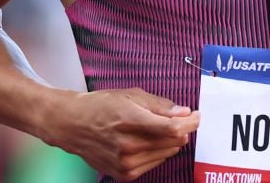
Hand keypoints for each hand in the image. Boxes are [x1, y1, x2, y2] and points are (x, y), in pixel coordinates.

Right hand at [41, 87, 199, 180]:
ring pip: (167, 153)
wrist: (73, 125)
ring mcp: (126, 163)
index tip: (196, 116)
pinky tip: (145, 142)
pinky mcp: (124, 175)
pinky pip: (155, 163)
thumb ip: (161, 106)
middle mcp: (129, 146)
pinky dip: (157, 152)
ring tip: (153, 129)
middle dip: (181, 129)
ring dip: (169, 141)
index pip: (173, 129)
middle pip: (174, 142)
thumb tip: (185, 113)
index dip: (191, 122)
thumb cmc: (102, 106)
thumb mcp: (131, 95)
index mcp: (131, 121)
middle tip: (176, 119)